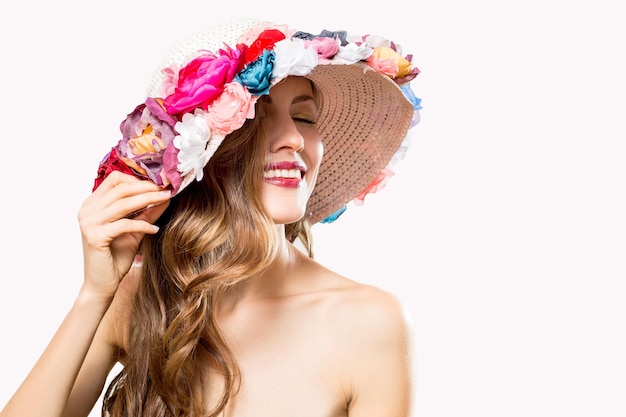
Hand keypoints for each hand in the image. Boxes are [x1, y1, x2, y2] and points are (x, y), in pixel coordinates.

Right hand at [78, 171, 170, 298]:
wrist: (102, 283)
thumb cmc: (116, 256)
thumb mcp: (135, 230)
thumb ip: (147, 213)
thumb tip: (165, 197)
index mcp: (93, 204)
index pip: (115, 179)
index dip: (138, 178)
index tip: (159, 182)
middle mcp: (87, 210)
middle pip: (121, 188)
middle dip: (147, 187)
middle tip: (166, 190)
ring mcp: (88, 222)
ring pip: (123, 204)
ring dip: (148, 200)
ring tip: (166, 200)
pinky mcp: (94, 236)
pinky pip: (124, 224)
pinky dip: (142, 225)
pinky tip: (155, 229)